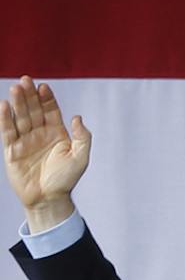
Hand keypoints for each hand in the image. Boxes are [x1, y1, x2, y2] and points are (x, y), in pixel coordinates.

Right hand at [1, 77, 90, 226]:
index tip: (44, 87)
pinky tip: (4, 105)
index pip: (50, 111)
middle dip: (29, 95)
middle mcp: (39, 134)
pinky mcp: (12, 149)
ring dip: (18, 103)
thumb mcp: (80, 158)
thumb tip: (78, 117)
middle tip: (25, 80)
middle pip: (33, 109)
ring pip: (20, 117)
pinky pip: (8, 131)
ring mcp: (25, 140)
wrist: (49, 199)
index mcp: (56, 133)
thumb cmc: (65, 180)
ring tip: (16, 88)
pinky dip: (6, 118)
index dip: (47, 99)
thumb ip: (83, 138)